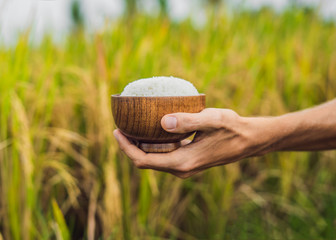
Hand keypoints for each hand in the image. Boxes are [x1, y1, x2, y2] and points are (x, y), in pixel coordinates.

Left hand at [113, 108, 268, 177]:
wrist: (248, 139)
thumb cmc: (232, 128)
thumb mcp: (212, 120)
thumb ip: (188, 121)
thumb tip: (163, 122)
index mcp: (182, 162)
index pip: (143, 160)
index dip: (126, 147)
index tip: (117, 131)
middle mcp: (181, 168)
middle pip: (145, 161)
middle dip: (130, 146)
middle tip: (120, 126)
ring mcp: (184, 166)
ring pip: (154, 159)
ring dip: (140, 145)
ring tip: (131, 127)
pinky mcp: (188, 160)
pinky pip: (164, 155)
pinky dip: (153, 144)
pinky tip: (152, 130)